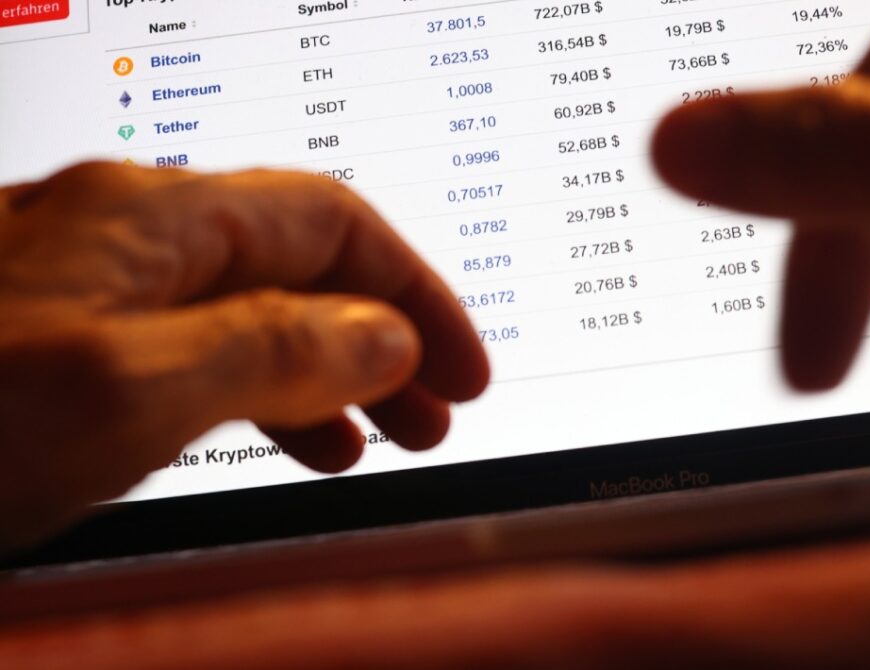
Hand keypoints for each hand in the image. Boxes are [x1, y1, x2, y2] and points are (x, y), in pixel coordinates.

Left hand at [0, 163, 489, 547]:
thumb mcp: (130, 387)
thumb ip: (272, 351)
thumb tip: (389, 338)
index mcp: (153, 219)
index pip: (334, 226)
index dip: (417, 295)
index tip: (465, 371)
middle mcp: (126, 236)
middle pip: (297, 271)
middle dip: (381, 343)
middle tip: (432, 418)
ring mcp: (87, 286)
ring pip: (247, 318)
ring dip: (325, 375)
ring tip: (373, 442)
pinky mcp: (58, 340)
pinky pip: (193, 354)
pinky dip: (257, 395)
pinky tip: (271, 436)